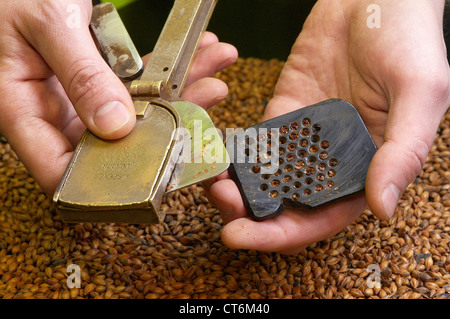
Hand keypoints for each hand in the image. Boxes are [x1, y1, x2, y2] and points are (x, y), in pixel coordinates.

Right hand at [0, 0, 237, 193]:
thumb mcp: (50, 25)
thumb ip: (81, 74)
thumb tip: (114, 126)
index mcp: (24, 111)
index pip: (60, 172)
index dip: (102, 188)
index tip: (151, 179)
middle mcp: (56, 114)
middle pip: (114, 148)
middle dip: (162, 136)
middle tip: (199, 121)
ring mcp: (83, 101)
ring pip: (138, 117)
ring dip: (180, 99)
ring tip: (212, 81)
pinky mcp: (104, 83)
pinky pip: (141, 86)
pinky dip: (171, 73)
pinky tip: (202, 55)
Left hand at [206, 0, 449, 253]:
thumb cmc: (408, 40)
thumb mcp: (420, 93)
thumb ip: (403, 152)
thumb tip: (383, 207)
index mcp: (363, 170)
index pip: (318, 219)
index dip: (280, 234)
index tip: (240, 234)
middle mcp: (330, 163)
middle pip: (283, 206)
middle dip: (247, 213)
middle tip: (220, 203)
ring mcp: (303, 139)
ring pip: (263, 178)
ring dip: (235, 184)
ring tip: (210, 178)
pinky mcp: (283, 112)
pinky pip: (255, 140)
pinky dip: (235, 151)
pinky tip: (215, 150)